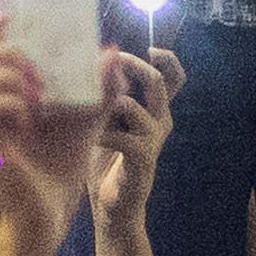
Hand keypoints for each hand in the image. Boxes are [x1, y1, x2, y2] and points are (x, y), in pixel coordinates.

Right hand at [0, 6, 100, 255]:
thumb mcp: (86, 118)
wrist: (54, 213)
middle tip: (29, 60)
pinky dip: (16, 103)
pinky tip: (34, 118)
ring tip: (38, 91)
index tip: (7, 15)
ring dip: (11, 74)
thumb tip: (112, 52)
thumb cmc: (60, 165)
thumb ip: (100, 86)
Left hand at [94, 43, 176, 221]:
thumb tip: (98, 59)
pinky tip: (86, 138)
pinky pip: (119, 136)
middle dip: (129, 66)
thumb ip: (109, 94)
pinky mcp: (142, 159)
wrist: (113, 205)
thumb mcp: (108, 119)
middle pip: (156, 82)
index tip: (147, 49)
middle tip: (105, 64)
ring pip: (131, 105)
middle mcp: (160, 121)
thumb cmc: (108, 159)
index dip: (166, 58)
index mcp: (155, 110)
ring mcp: (153, 140)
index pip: (173, 77)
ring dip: (101, 104)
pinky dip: (97, 133)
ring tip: (82, 110)